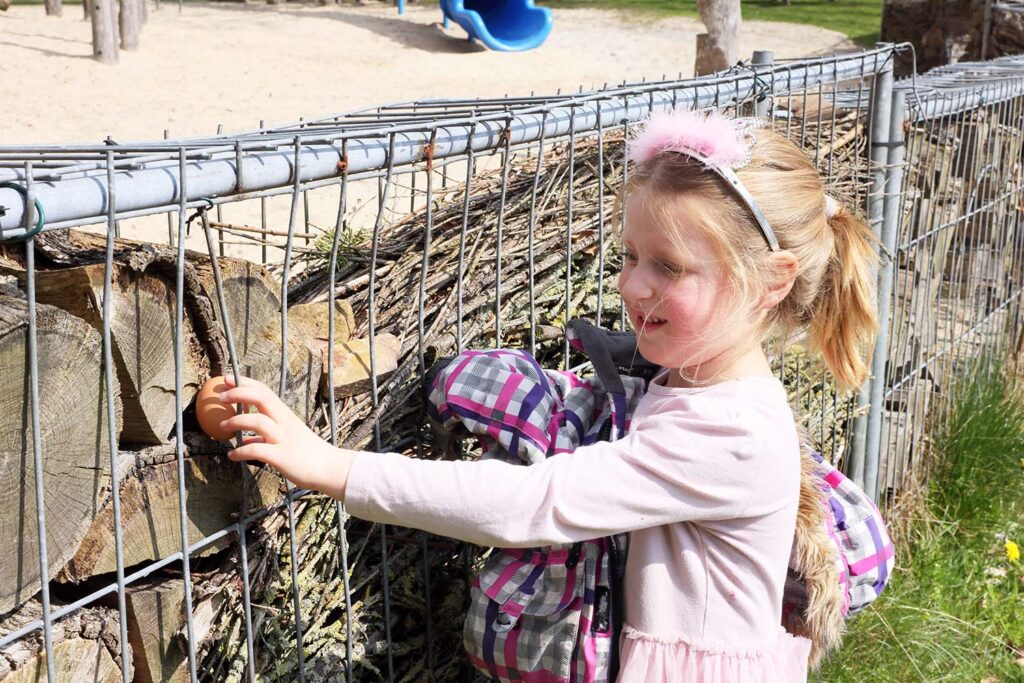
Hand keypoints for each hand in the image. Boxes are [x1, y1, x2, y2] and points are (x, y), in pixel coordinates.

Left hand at [216, 374, 354, 499]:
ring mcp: (283, 438)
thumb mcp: (288, 439)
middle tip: (220, 397)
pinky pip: (257, 450)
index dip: (245, 383)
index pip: (265, 391)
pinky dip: (241, 451)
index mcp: (285, 415)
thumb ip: (264, 438)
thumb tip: (245, 442)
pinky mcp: (281, 456)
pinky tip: (232, 455)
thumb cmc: (308, 453)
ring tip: (222, 427)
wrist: (329, 468)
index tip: (226, 379)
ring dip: (236, 421)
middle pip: (262, 398)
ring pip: (258, 421)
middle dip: (239, 393)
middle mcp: (284, 422)